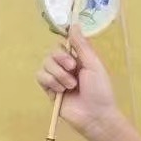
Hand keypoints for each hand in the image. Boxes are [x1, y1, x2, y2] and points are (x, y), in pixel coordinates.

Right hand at [35, 22, 120, 140]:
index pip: (64, 44)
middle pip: (52, 53)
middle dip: (61, 60)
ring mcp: (56, 78)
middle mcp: (66, 67)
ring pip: (45, 64)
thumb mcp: (94, 65)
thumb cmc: (100, 90)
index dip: (64, 44)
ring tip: (71, 86)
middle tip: (73, 69)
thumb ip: (82, 45)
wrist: (95, 115)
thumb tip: (74, 24)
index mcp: (79, 59)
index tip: (68, 45)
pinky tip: (61, 91)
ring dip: (58, 74)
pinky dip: (50, 81)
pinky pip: (40, 76)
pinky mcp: (48, 90)